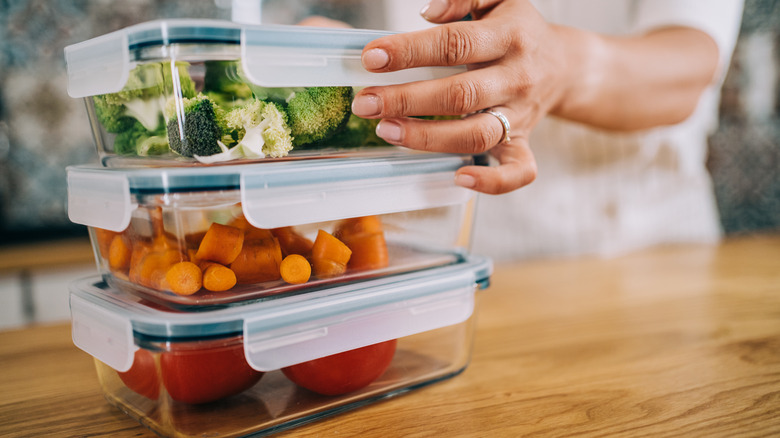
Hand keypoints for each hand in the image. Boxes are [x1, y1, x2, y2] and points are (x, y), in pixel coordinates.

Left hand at [352, 0, 570, 193]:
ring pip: (476, 134)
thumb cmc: (515, 30)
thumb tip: (429, 12)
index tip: (372, 57)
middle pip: (460, 95)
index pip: (455, 44)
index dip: (411, 51)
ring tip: (386, 131)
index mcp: (508, 36)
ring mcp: (520, 115)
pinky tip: (458, 177)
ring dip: (428, 138)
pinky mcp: (524, 143)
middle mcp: (515, 78)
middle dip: (406, 100)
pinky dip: (492, 182)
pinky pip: (518, 171)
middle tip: (366, 103)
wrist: (563, 64)